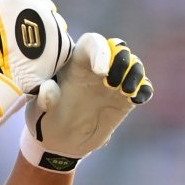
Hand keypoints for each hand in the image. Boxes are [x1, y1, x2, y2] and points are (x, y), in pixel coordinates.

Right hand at [0, 0, 72, 123]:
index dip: (19, 5)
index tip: (11, 21)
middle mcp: (39, 6)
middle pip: (42, 6)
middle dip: (34, 17)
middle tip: (20, 37)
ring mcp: (53, 25)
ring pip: (54, 22)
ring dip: (45, 32)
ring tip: (29, 50)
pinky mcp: (64, 44)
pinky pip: (62, 39)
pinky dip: (53, 46)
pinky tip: (39, 56)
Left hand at [20, 33, 152, 170]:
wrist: (61, 141)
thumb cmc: (47, 119)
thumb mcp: (40, 110)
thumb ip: (45, 99)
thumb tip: (49, 89)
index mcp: (75, 63)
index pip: (92, 43)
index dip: (100, 51)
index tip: (101, 72)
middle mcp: (97, 68)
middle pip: (118, 48)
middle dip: (121, 60)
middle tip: (112, 83)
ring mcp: (112, 82)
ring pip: (133, 65)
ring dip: (135, 74)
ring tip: (126, 91)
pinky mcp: (124, 99)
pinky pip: (142, 87)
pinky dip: (144, 89)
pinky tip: (137, 98)